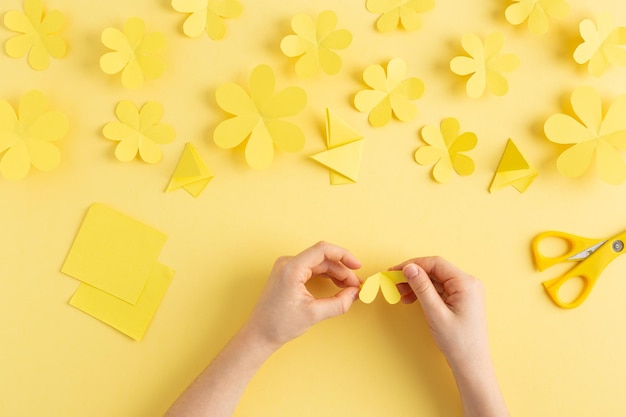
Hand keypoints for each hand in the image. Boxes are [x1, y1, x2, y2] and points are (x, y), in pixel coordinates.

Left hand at [244, 241, 361, 350]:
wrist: (259, 334)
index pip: (323, 250)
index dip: (344, 255)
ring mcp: (286, 267)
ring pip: (318, 263)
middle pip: (323, 258)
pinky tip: (336, 286)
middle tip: (356, 287)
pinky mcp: (287, 274)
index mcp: (292, 268)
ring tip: (349, 288)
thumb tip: (356, 293)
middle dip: (342, 270)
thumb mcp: (314, 314)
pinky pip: (311, 268)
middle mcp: (288, 263)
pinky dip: (326, 275)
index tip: (358, 266)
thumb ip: (339, 303)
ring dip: (335, 273)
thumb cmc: (280, 324)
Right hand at [392, 257, 488, 370]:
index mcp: (466, 283)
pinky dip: (424, 292)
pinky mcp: (461, 300)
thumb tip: (409, 268)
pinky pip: (440, 289)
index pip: (436, 263)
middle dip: (413, 275)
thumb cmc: (458, 342)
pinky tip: (411, 299)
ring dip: (417, 284)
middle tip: (394, 282)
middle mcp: (468, 283)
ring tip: (400, 293)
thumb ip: (422, 287)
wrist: (471, 364)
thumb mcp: (435, 313)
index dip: (413, 264)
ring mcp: (465, 291)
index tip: (395, 271)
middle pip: (435, 270)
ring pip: (436, 280)